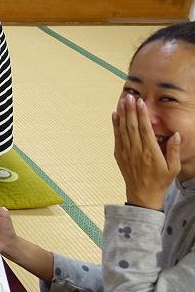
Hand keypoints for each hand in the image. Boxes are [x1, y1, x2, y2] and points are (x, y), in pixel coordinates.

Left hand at [113, 94, 179, 209]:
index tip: (141, 102)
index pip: (145, 129)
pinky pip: (116, 137)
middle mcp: (136, 150)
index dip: (142, 114)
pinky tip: (115, 115)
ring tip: (122, 101)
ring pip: (123, 129)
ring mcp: (126, 152)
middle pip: (132, 126)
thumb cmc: (160, 181)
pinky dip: (115, 125)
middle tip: (130, 96)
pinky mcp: (119, 154)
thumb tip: (176, 135)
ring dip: (122, 114)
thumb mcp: (173, 168)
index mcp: (150, 152)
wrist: (143, 195)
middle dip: (130, 110)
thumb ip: (174, 150)